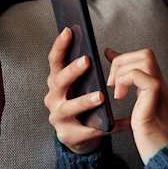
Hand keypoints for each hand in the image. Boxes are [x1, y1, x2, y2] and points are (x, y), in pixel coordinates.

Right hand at [44, 28, 128, 154]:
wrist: (81, 137)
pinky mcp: (67, 135)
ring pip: (70, 107)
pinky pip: (85, 131)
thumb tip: (108, 50)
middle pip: (59, 81)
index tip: (69, 31)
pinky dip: (100, 128)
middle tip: (87, 61)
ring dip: (84, 101)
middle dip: (72, 70)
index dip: (60, 46)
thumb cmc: (83, 107)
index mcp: (57, 83)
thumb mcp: (84, 86)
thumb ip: (92, 72)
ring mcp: (58, 117)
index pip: (55, 61)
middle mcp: (53, 98)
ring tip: (100, 96)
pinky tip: (114, 125)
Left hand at [106, 47, 167, 162]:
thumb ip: (133, 116)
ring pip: (146, 59)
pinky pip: (145, 78)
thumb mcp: (142, 128)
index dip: (125, 57)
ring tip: (116, 91)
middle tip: (112, 84)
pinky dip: (128, 81)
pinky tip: (120, 97)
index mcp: (162, 97)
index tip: (107, 54)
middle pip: (147, 55)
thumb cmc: (159, 154)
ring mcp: (162, 97)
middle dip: (123, 60)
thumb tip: (119, 112)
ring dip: (123, 69)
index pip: (146, 66)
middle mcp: (164, 92)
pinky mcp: (155, 106)